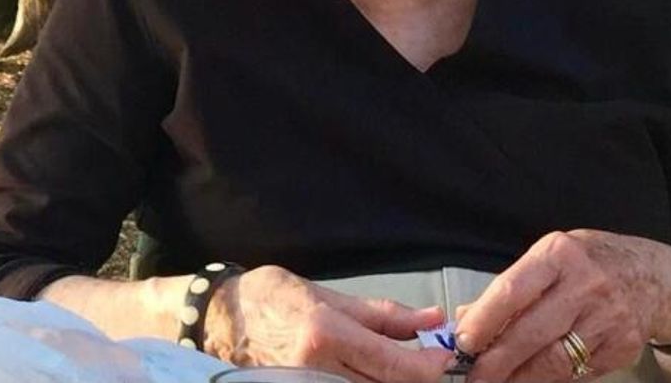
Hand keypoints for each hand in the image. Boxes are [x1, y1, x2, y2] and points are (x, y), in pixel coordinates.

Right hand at [203, 264, 455, 382]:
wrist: (220, 320)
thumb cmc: (275, 298)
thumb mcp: (331, 296)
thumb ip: (383, 315)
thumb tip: (432, 319)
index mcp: (325, 334)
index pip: (390, 364)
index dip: (428, 367)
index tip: (450, 358)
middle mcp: (315, 370)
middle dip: (416, 380)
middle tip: (436, 366)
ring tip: (407, 369)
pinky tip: (375, 376)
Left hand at [453, 231, 670, 382]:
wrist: (654, 275)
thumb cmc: (589, 262)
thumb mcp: (551, 258)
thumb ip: (513, 287)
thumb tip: (467, 317)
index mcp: (559, 254)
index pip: (513, 290)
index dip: (484, 320)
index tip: (462, 342)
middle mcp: (585, 285)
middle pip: (531, 333)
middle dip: (496, 360)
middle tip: (471, 375)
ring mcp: (607, 319)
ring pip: (554, 361)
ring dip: (520, 378)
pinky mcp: (622, 348)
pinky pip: (578, 373)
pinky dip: (550, 380)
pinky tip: (531, 380)